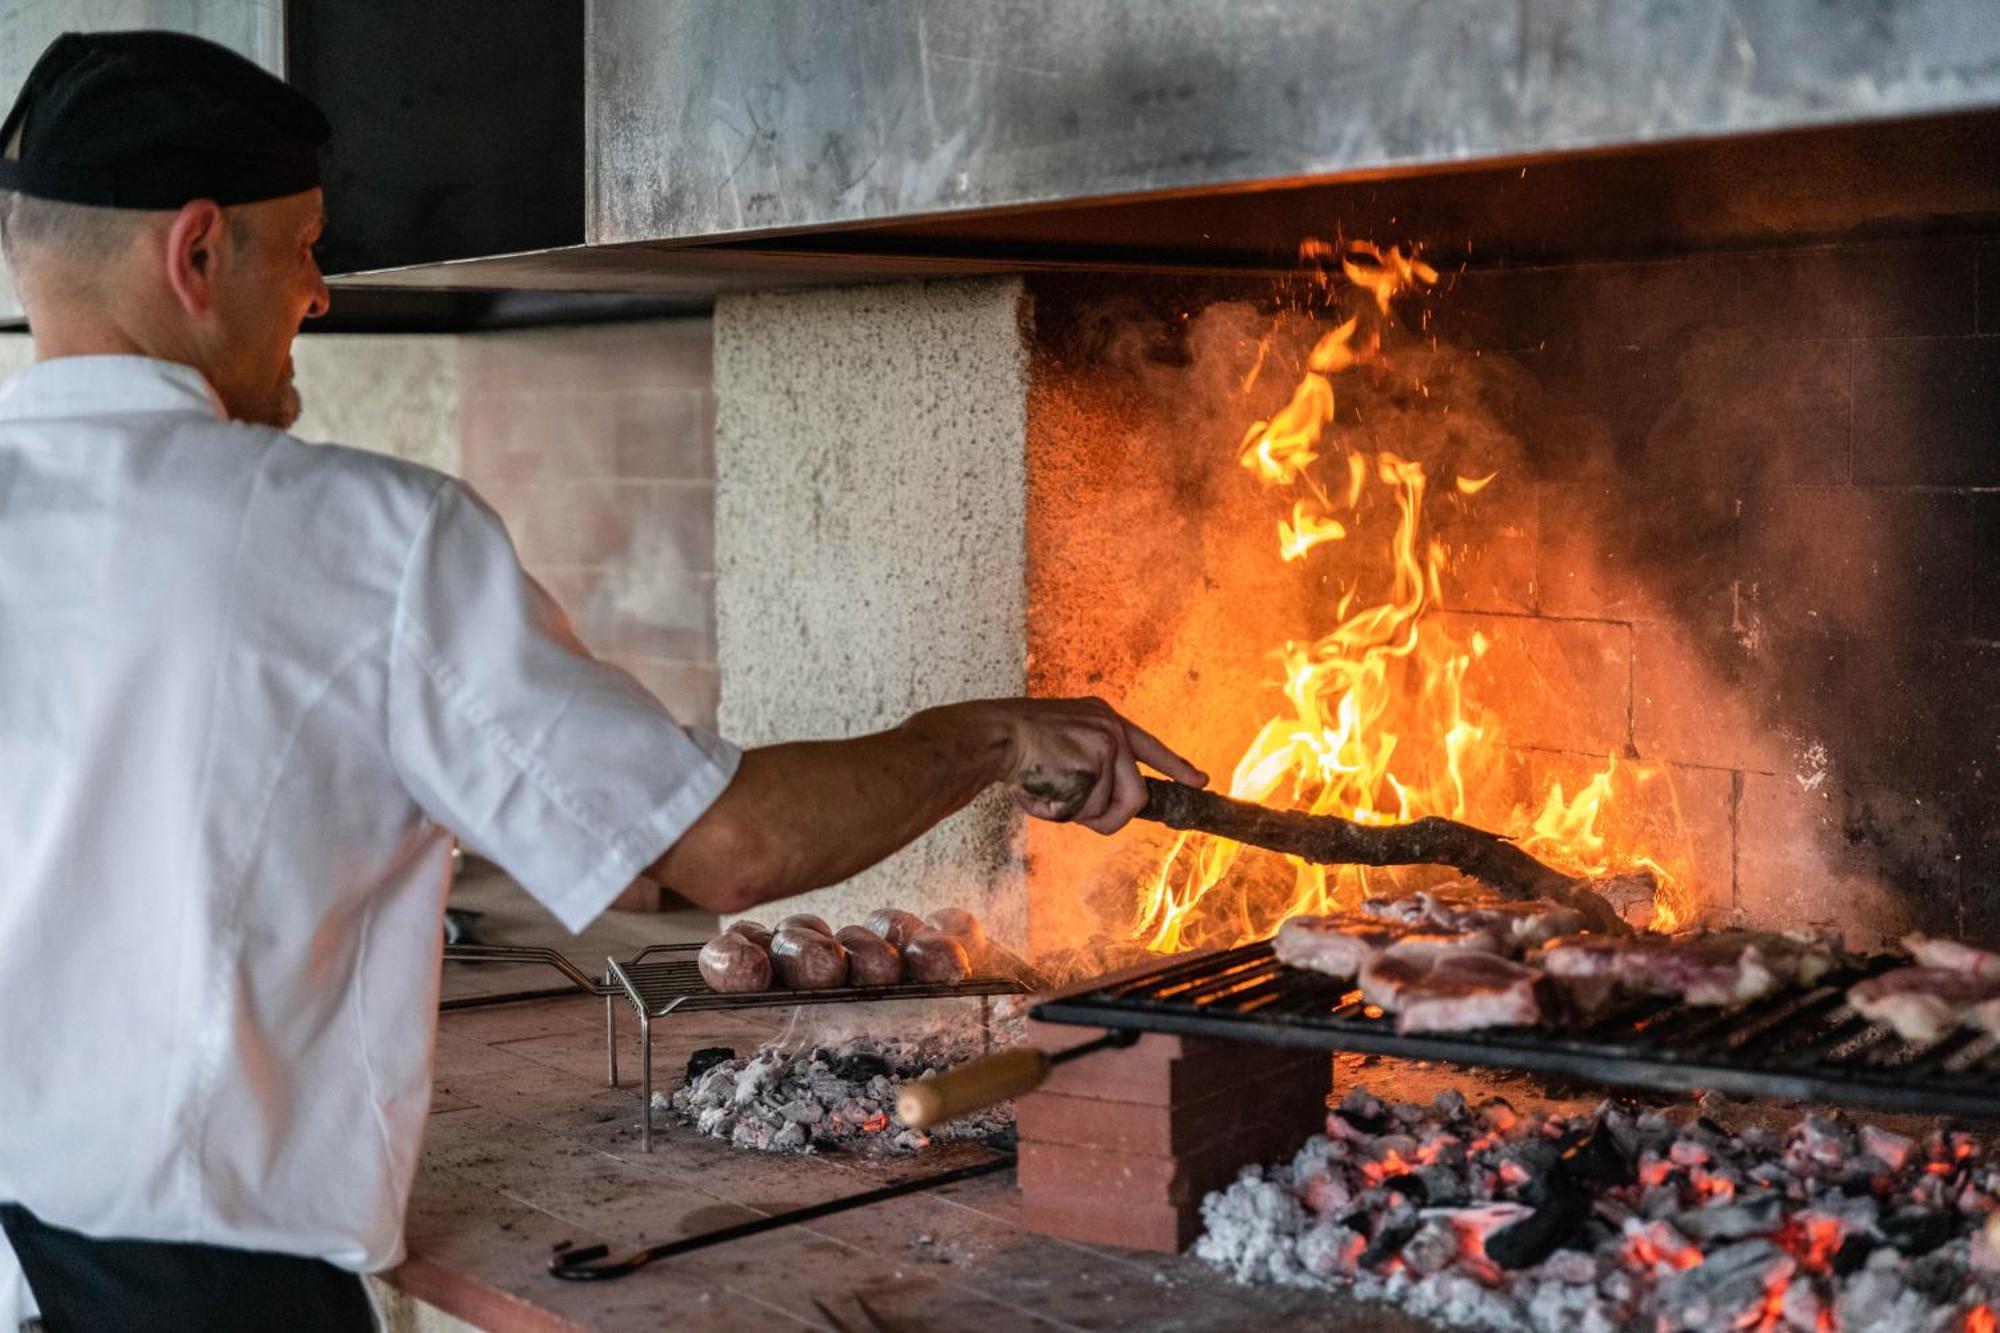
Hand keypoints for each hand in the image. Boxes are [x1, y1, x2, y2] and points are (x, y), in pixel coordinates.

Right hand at [993, 697, 1207, 833]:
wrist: (997, 734)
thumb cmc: (1020, 746)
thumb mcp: (1066, 740)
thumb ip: (1093, 765)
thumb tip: (1111, 807)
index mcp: (1103, 719)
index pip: (1149, 746)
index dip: (1176, 767)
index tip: (1200, 781)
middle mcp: (1112, 730)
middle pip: (1136, 796)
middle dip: (1111, 817)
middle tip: (1082, 817)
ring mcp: (1106, 746)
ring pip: (1107, 809)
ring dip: (1077, 813)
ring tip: (1046, 792)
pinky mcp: (1094, 764)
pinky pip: (1085, 811)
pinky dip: (1061, 812)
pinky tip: (1039, 790)